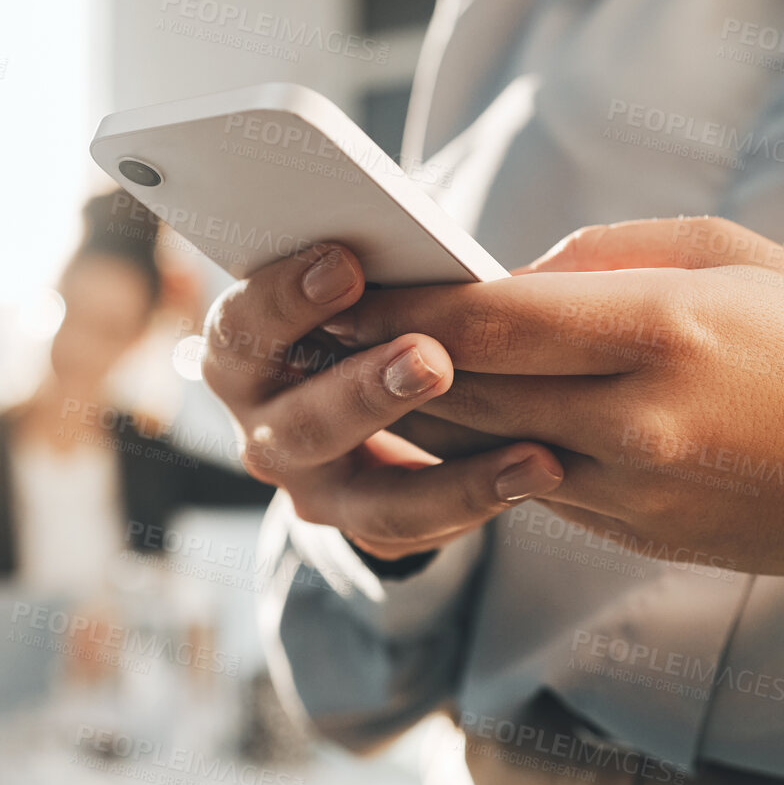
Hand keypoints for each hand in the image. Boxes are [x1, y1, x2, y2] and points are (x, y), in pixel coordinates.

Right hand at [200, 243, 564, 560]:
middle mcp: (264, 427)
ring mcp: (313, 488)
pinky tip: (543, 469)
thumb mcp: (357, 279)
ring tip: (529, 452)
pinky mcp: (368, 528)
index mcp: (240, 351)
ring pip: (372, 501)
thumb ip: (377, 270)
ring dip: (450, 478)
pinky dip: (484, 501)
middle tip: (432, 359)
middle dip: (369, 391)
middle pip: (302, 424)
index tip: (346, 263)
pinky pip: (424, 531)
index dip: (287, 297)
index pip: (241, 327)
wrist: (369, 392)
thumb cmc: (366, 305)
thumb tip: (435, 254)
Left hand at [324, 217, 783, 579]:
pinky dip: (464, 452)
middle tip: (308, 328)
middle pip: (464, 391)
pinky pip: (521, 483)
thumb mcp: (724, 255)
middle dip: (376, 359)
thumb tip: (502, 278)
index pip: (491, 319)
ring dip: (401, 413)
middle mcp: (634, 419)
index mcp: (660, 330)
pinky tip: (423, 422)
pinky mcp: (626, 530)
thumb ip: (601, 259)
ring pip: (476, 448)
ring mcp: (627, 487)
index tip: (342, 281)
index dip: (401, 304)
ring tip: (340, 373)